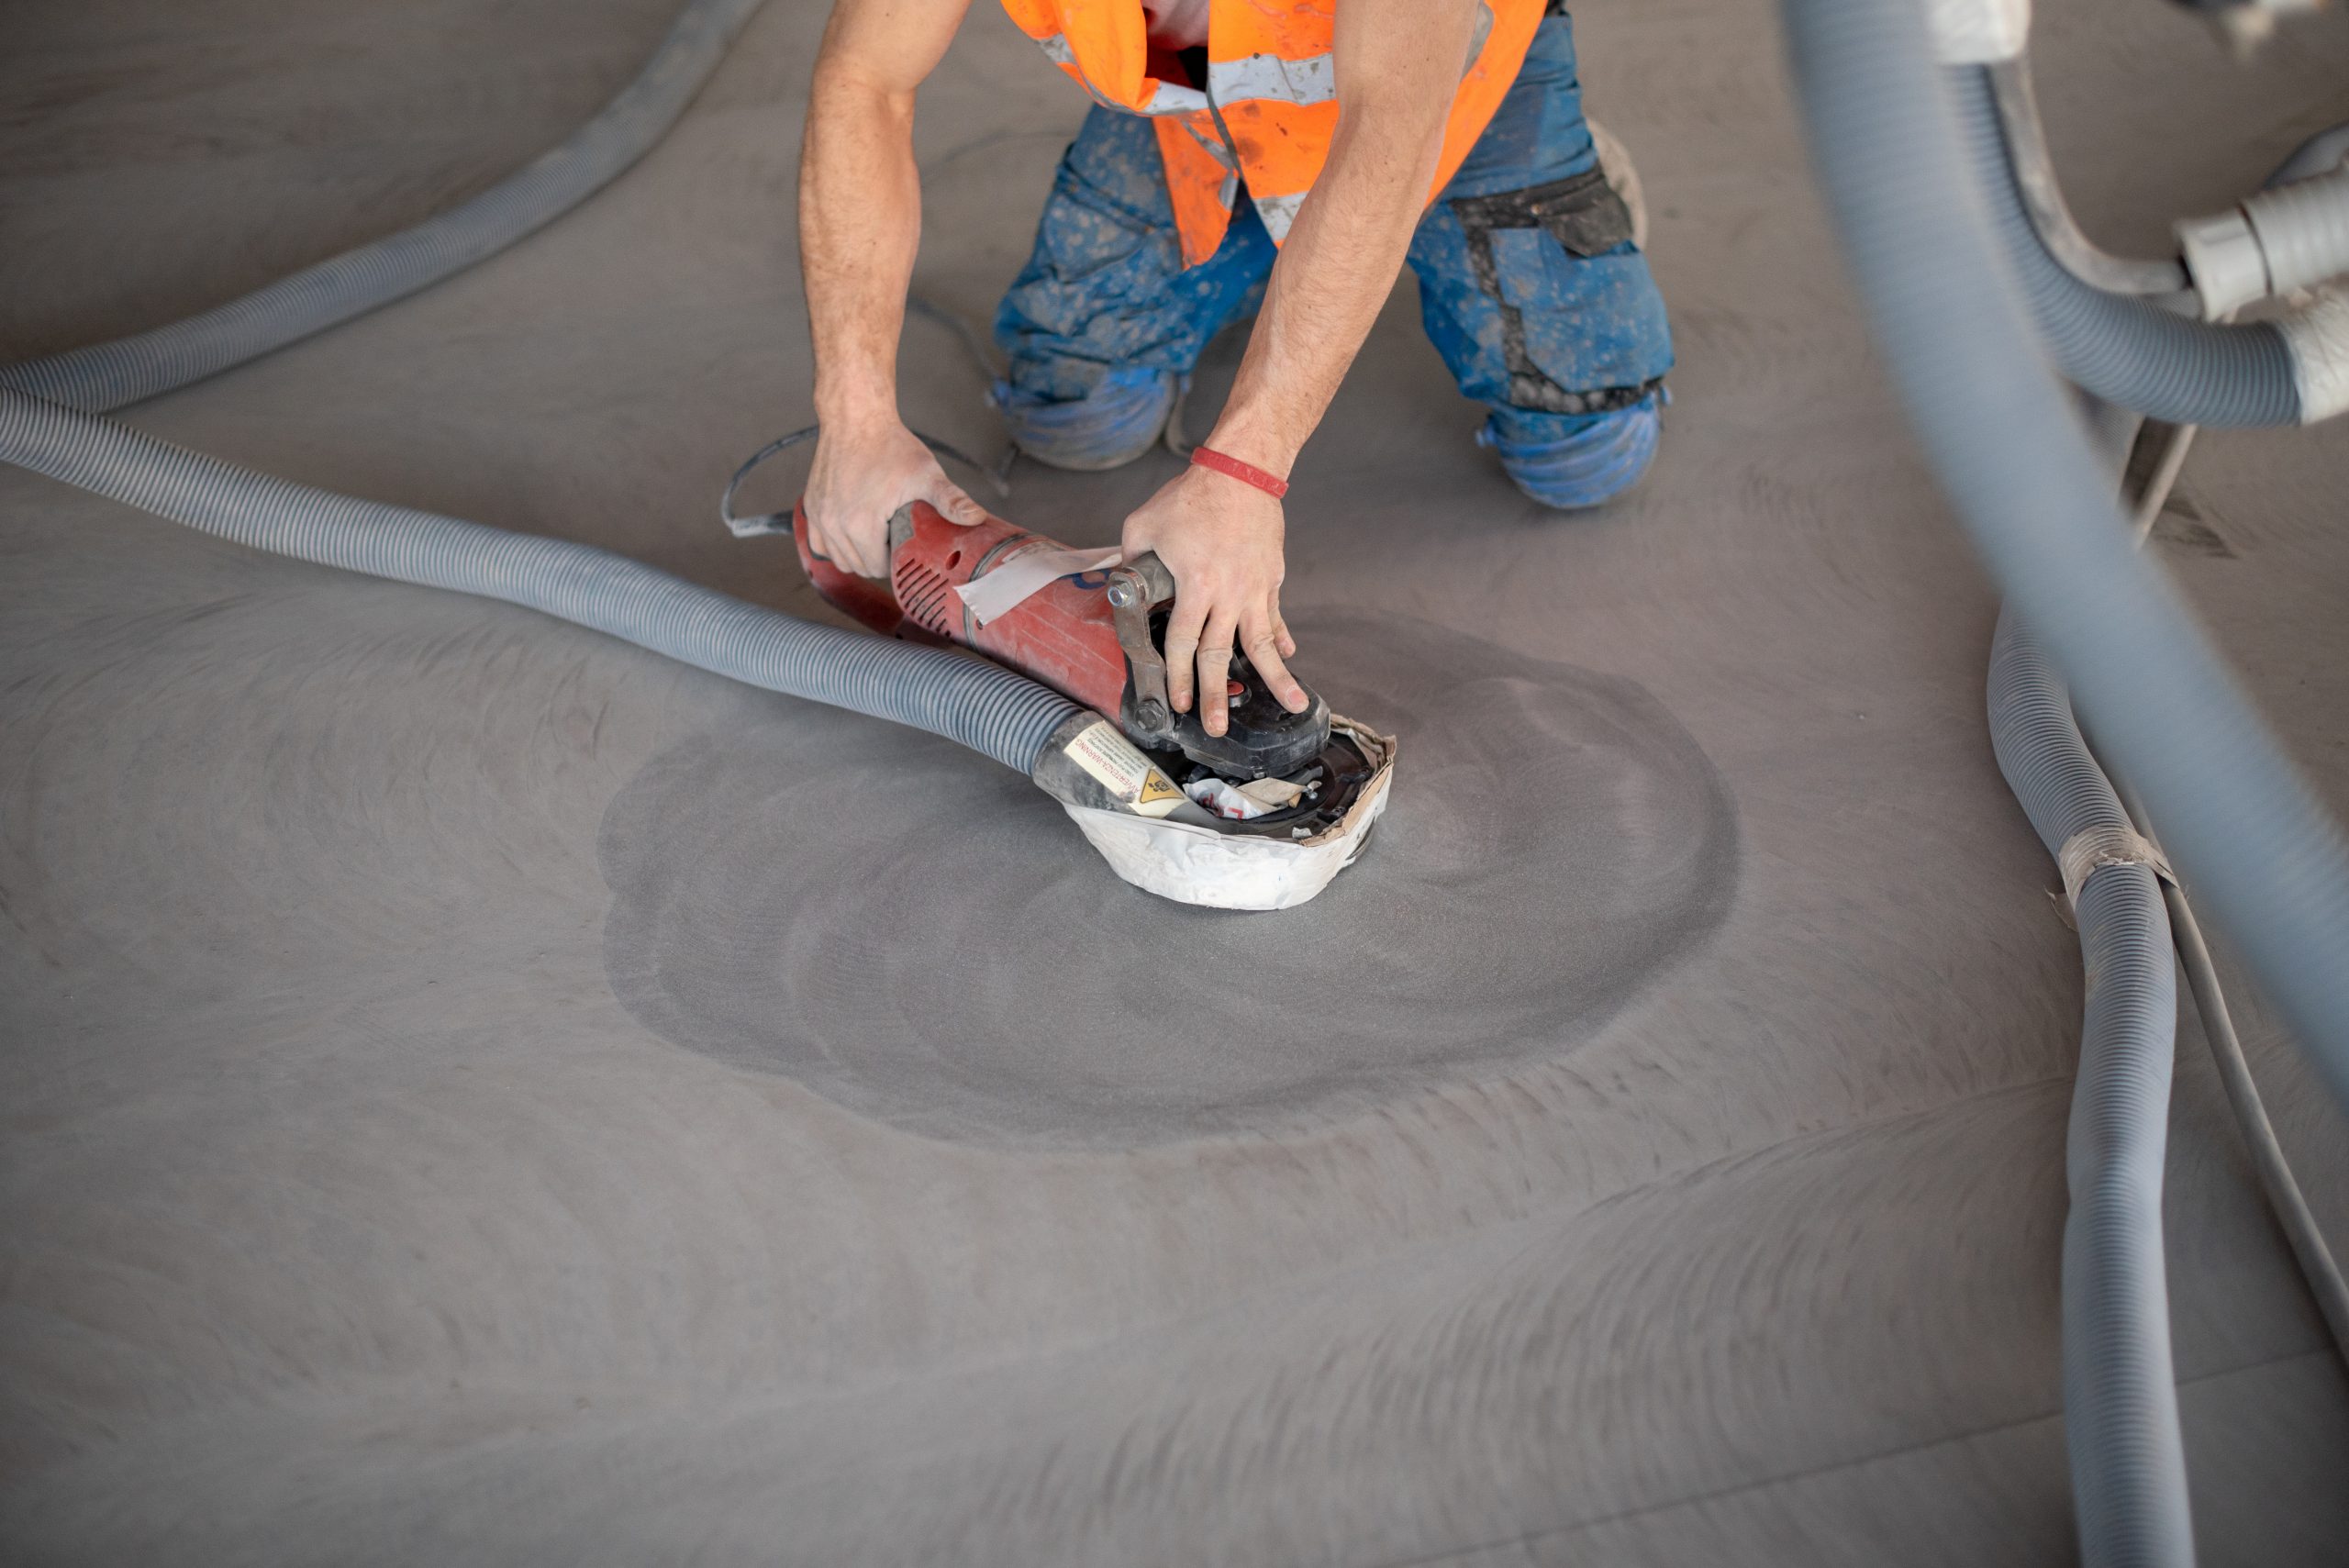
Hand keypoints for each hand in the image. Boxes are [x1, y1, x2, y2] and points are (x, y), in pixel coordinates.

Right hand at [803, 416, 986, 576]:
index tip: (906, 547)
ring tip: (876, 538)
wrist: (856, 418)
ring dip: (857, 556)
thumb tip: (977, 518)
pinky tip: (851, 535)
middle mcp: (835, 524)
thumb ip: (951, 500)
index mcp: (861, 524)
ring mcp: (819, 516)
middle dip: (878, 561)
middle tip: (895, 541)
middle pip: (859, 566)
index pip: (878, 567)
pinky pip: (818, 544)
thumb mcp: (926, 474)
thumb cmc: (890, 445)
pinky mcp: (810, 507)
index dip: (896, 562)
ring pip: (838, 559)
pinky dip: (834, 546)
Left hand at [1121, 463, 1308, 737]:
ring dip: (1276, 678)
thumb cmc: (1192, 496)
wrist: (1242, 472)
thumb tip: (1122, 580)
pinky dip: (1280, 639)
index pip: (1182, 642)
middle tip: (1217, 726)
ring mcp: (1254, 588)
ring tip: (1293, 705)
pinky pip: (1275, 617)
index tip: (1180, 702)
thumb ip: (1131, 557)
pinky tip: (1287, 658)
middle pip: (1220, 654)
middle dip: (1217, 694)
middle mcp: (1228, 594)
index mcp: (1195, 585)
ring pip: (1263, 643)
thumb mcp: (1143, 523)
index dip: (1179, 676)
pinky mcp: (1271, 578)